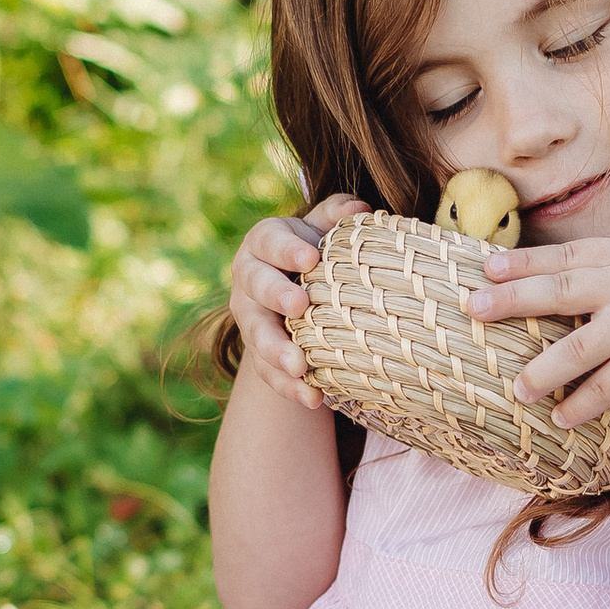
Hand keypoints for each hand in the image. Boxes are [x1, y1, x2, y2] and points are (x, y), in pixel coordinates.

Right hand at [226, 194, 372, 408]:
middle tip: (299, 306)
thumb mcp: (323, 230)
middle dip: (276, 297)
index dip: (286, 250)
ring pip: (256, 337)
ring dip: (277, 352)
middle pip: (255, 288)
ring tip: (300, 366)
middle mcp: (248, 282)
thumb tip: (361, 209)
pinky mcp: (258, 356)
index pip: (269, 241)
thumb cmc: (317, 252)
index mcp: (262, 244)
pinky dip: (288, 388)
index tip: (311, 258)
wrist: (295, 292)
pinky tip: (312, 399)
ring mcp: (250, 322)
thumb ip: (336, 216)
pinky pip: (268, 374)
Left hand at [468, 229, 609, 431]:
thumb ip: (606, 280)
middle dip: (512, 300)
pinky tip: (560, 417)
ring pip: (577, 347)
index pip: (567, 255)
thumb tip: (537, 286)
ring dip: (542, 372)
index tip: (486, 270)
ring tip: (518, 390)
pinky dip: (580, 404)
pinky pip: (603, 385)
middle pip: (561, 289)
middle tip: (473, 309)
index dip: (524, 263)